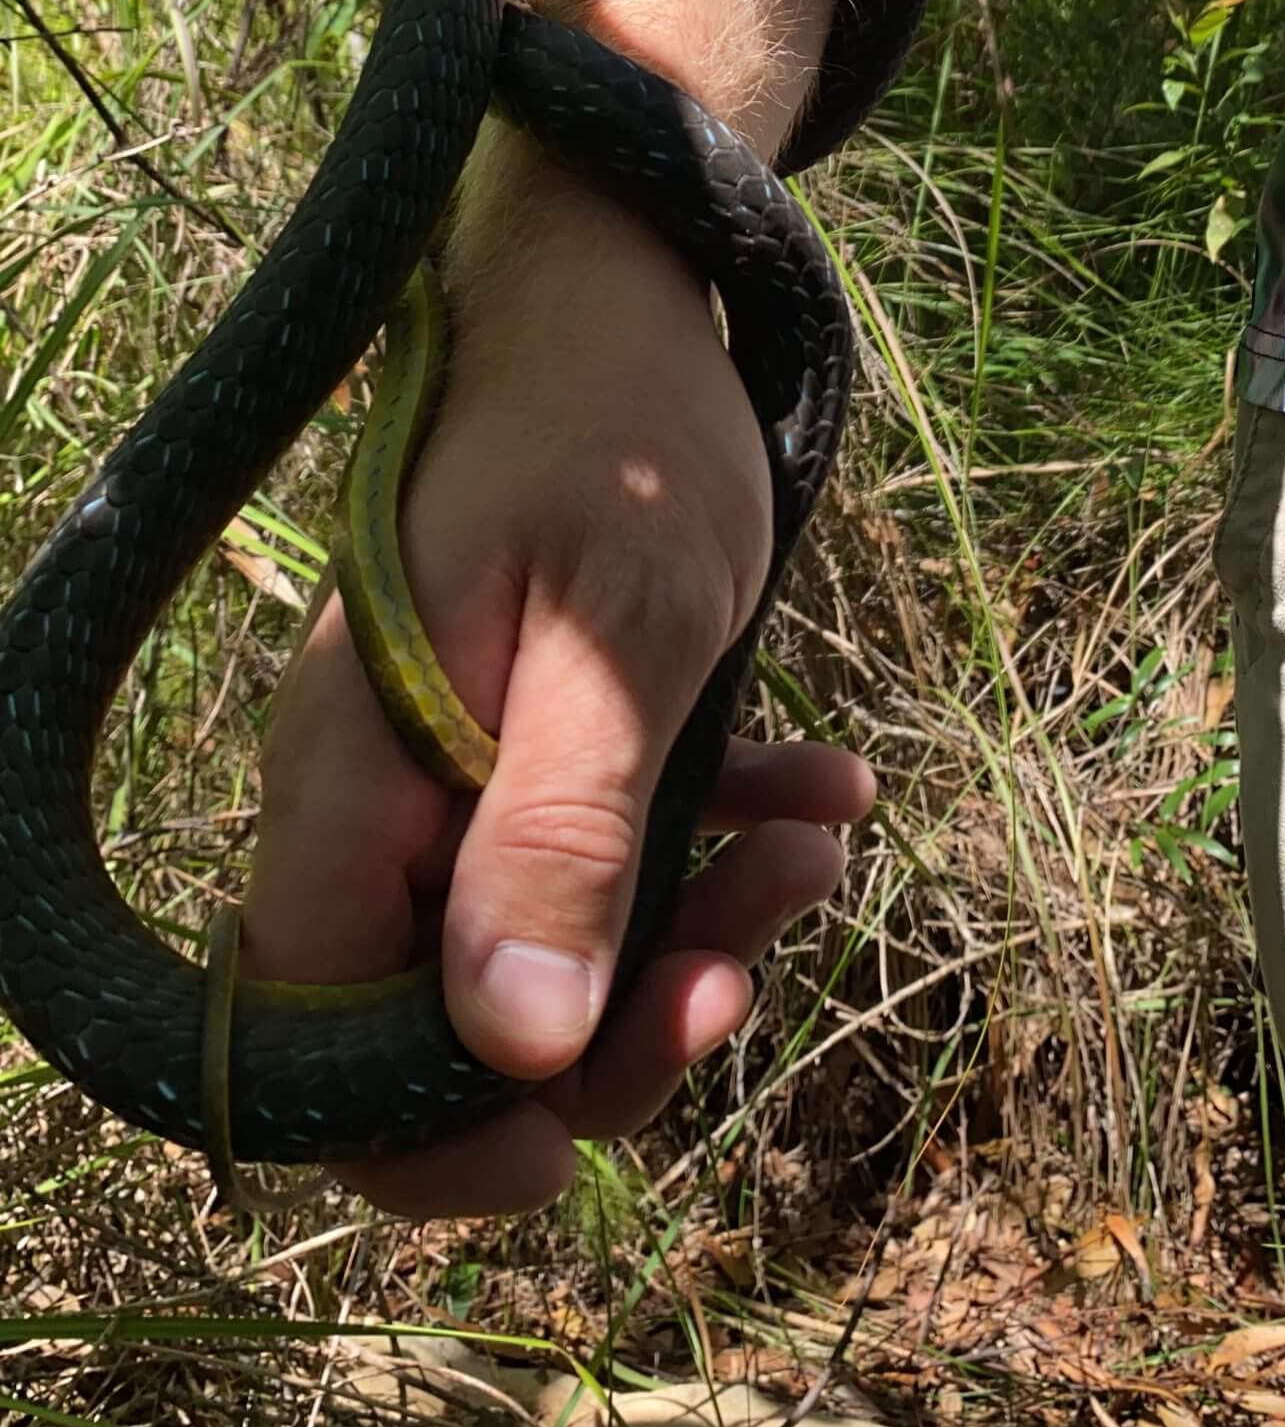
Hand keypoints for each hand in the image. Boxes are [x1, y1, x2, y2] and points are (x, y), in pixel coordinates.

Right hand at [241, 0, 864, 1216]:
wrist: (626, 299)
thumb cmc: (615, 444)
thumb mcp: (617, 642)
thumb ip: (557, 838)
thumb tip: (511, 1052)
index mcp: (352, 780)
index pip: (317, 1044)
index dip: (433, 1127)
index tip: (586, 1115)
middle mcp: (374, 793)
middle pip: (447, 1021)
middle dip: (614, 1025)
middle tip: (748, 960)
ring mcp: (449, 766)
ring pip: (547, 944)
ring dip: (688, 931)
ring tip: (818, 849)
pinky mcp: (529, 736)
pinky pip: (605, 850)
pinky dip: (711, 846)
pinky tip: (825, 794)